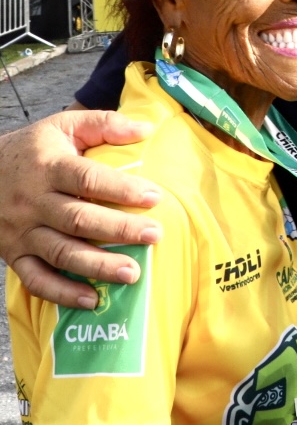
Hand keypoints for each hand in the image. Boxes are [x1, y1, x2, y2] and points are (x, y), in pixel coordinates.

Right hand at [0, 110, 161, 307]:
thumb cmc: (33, 149)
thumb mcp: (63, 126)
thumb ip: (103, 124)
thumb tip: (145, 128)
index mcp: (48, 167)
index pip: (87, 179)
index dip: (121, 189)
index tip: (155, 197)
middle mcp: (32, 202)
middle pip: (78, 219)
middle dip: (119, 230)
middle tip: (155, 236)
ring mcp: (21, 232)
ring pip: (60, 252)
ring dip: (98, 266)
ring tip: (133, 274)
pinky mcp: (13, 255)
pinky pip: (35, 279)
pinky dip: (62, 293)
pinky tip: (91, 300)